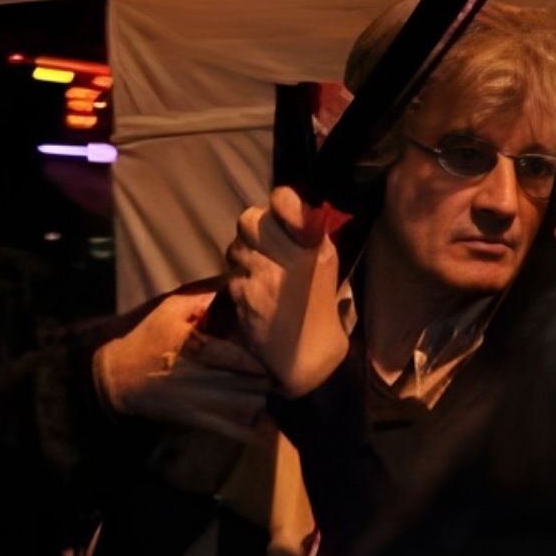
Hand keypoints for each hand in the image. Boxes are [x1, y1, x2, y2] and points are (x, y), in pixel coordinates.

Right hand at [93, 287, 271, 441]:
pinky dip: (253, 433)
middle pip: (253, 384)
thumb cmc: (147, 339)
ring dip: (265, 400)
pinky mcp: (198, 420)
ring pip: (249, 407)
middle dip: (270, 379)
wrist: (118, 378)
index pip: (242, 358)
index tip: (282, 354)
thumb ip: (204, 298)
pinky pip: (233, 432)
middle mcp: (204, 378)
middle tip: (285, 373)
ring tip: (275, 393)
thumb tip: (238, 283)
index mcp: (198, 348)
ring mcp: (202, 403)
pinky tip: (268, 431)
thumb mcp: (170, 310)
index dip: (266, 359)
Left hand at [224, 186, 348, 398]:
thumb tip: (285, 208)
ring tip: (257, 271)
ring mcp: (262, 277)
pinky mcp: (242, 296)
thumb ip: (307, 235)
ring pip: (235, 247)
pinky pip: (231, 275)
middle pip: (249, 219)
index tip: (281, 214)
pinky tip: (251, 294)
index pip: (283, 200)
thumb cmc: (319, 309)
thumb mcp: (324, 266)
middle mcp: (288, 257)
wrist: (307, 356)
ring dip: (242, 256)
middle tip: (261, 245)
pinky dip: (238, 280)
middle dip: (251, 230)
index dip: (279, 202)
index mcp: (313, 247)